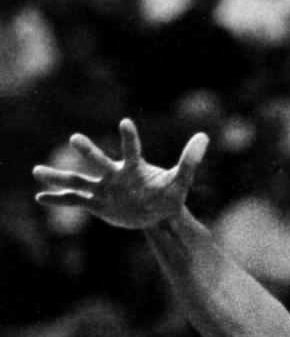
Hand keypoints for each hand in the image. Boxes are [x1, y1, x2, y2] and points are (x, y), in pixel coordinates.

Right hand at [33, 118, 208, 229]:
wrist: (155, 213)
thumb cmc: (167, 194)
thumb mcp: (181, 181)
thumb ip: (190, 160)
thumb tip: (205, 136)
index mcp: (135, 168)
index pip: (133, 151)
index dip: (130, 138)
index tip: (126, 123)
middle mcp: (115, 175)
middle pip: (100, 162)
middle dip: (89, 152)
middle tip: (76, 139)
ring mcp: (103, 189)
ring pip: (79, 180)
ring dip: (59, 176)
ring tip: (37, 171)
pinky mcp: (97, 204)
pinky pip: (75, 201)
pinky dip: (58, 200)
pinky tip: (40, 197)